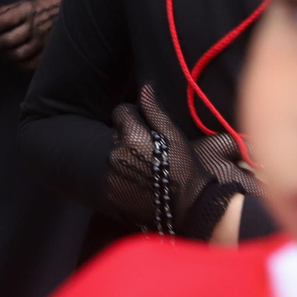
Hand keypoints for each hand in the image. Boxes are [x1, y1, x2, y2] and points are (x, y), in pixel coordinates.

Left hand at [0, 0, 60, 71]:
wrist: (72, 13)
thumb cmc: (43, 7)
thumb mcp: (25, 3)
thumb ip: (5, 10)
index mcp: (27, 11)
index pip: (2, 22)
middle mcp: (35, 27)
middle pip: (8, 41)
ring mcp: (43, 41)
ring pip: (17, 55)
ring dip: (3, 55)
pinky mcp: (49, 53)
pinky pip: (29, 64)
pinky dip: (17, 63)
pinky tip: (13, 57)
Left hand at [106, 85, 254, 238]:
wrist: (189, 210)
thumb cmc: (185, 169)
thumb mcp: (174, 138)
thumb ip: (155, 111)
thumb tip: (144, 87)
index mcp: (131, 136)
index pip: (121, 111)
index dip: (134, 117)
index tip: (147, 129)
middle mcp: (115, 152)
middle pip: (114, 131)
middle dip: (128, 134)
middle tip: (148, 148)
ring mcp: (109, 173)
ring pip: (110, 150)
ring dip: (122, 152)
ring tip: (143, 164)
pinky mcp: (108, 190)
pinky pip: (107, 172)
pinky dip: (118, 172)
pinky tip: (136, 179)